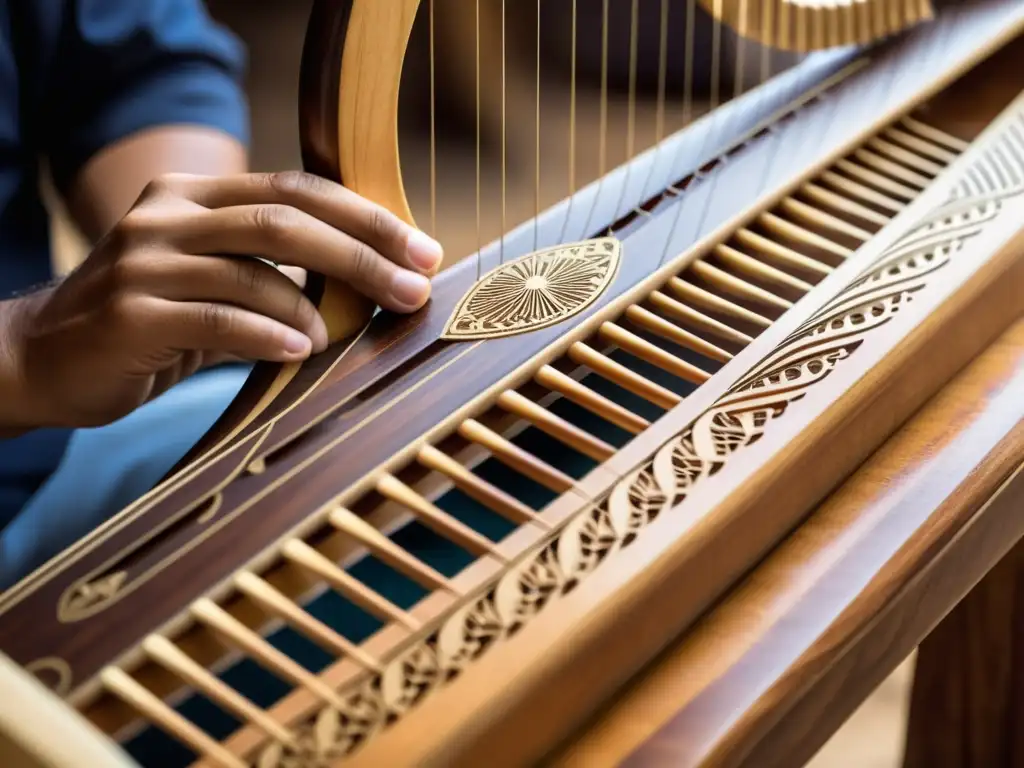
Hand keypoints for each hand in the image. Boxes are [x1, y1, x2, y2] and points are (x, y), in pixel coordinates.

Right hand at [1, 171, 442, 429]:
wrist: (46, 356)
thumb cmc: (153, 320)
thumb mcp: (216, 281)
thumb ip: (277, 272)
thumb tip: (375, 283)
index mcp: (194, 194)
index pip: (296, 189)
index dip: (366, 218)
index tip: (422, 249)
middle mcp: (167, 214)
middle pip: (284, 220)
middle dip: (361, 254)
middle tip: (413, 288)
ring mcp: (143, 260)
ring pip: (252, 269)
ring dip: (316, 305)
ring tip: (347, 334)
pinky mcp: (128, 312)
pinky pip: (215, 318)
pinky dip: (266, 334)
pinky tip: (299, 352)